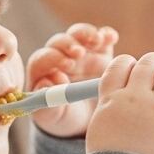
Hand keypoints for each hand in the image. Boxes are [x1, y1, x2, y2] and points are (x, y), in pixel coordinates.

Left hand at [26, 23, 119, 137]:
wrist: (90, 120)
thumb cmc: (64, 117)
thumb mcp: (55, 117)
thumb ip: (47, 105)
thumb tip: (47, 85)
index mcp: (44, 72)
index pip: (42, 59)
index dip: (52, 59)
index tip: (67, 67)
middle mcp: (60, 58)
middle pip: (59, 42)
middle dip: (69, 44)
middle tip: (80, 53)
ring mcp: (81, 52)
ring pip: (78, 34)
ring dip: (86, 33)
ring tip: (97, 40)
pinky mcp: (100, 51)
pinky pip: (102, 37)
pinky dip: (106, 34)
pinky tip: (111, 38)